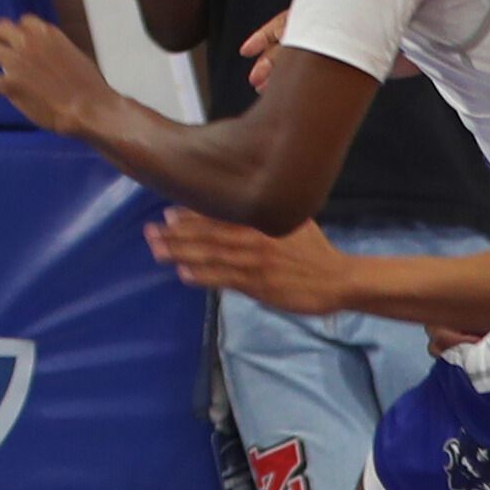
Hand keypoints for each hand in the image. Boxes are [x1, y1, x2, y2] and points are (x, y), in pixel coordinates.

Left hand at [0, 15, 109, 138]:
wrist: (89, 109)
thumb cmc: (90, 90)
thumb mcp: (76, 58)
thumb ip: (58, 52)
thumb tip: (52, 55)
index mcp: (47, 33)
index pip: (25, 23)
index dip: (18, 30)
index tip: (15, 37)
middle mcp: (28, 42)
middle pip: (1, 28)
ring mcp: (17, 62)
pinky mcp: (11, 84)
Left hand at [147, 211, 353, 318]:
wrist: (339, 279)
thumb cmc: (314, 250)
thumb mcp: (291, 220)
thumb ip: (263, 214)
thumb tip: (237, 203)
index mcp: (261, 219)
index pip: (219, 214)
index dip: (190, 214)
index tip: (166, 213)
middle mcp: (254, 237)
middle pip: (207, 234)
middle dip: (176, 233)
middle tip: (150, 232)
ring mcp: (255, 262)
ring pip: (210, 256)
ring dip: (181, 253)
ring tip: (157, 250)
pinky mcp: (259, 285)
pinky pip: (225, 279)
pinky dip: (202, 275)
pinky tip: (183, 273)